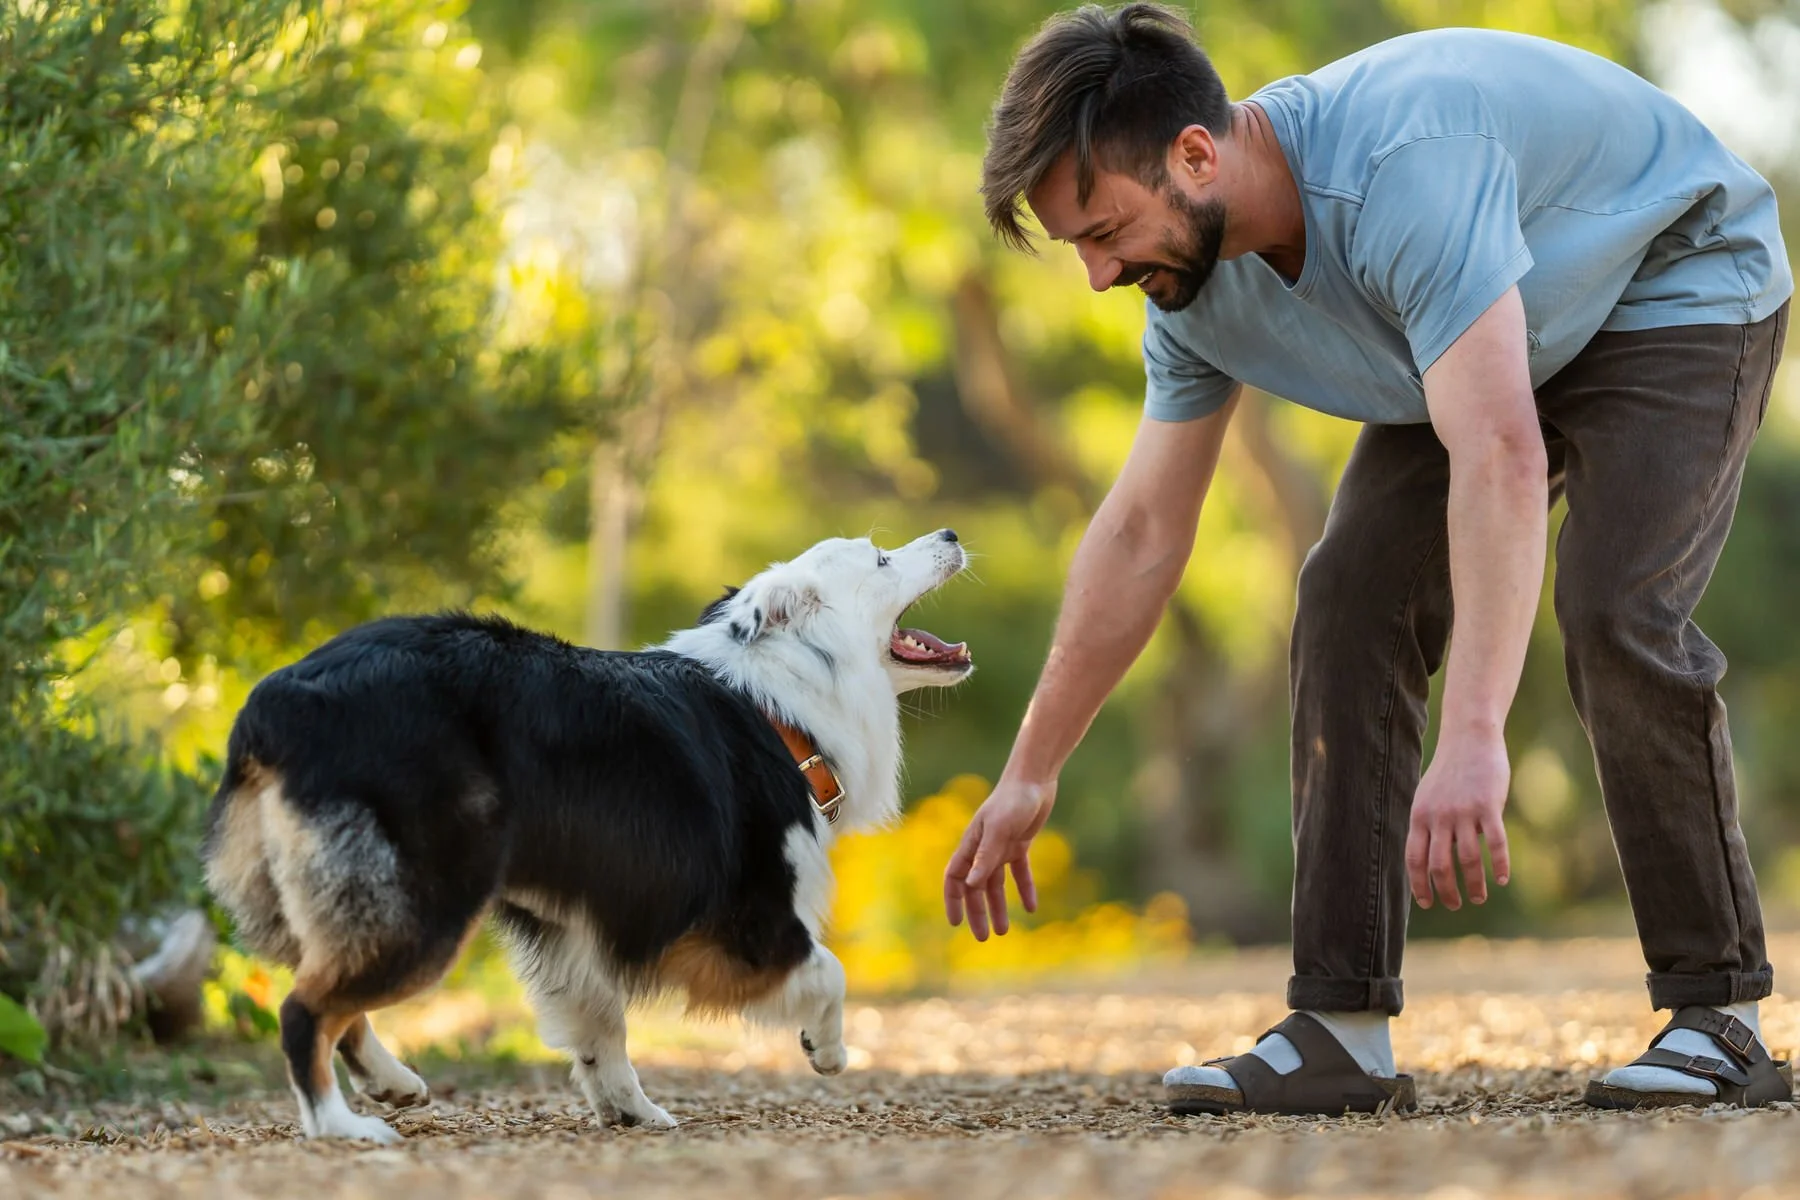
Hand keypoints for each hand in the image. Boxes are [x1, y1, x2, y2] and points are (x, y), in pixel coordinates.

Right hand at [943, 778, 1054, 939]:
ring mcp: (1001, 846)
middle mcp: (983, 848)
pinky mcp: (1020, 844)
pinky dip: (1024, 889)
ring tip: (1003, 931)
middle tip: (984, 937)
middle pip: (974, 887)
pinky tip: (1032, 907)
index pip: (954, 878)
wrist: (1035, 779)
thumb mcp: (1000, 829)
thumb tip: (971, 885)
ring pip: (996, 884)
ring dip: (999, 906)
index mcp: (971, 844)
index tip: (956, 923)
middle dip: (977, 912)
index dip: (953, 900)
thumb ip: (985, 856)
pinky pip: (1019, 872)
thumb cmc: (1013, 800)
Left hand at [1405, 734, 1511, 909]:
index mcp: (1420, 816)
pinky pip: (1494, 843)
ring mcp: (1463, 812)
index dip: (1419, 885)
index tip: (1426, 903)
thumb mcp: (1427, 797)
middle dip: (1446, 892)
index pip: (1414, 859)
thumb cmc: (1449, 773)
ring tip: (1478, 897)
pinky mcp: (1488, 806)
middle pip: (1439, 865)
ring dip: (1474, 884)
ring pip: (1467, 859)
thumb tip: (1427, 860)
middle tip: (1455, 904)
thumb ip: (1426, 825)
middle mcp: (1438, 816)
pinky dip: (1499, 865)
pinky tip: (1501, 879)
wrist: (1469, 739)